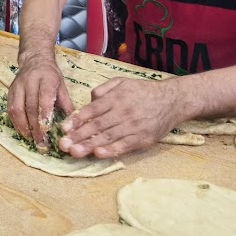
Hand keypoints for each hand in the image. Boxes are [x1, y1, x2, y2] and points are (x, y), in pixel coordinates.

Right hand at [7, 56, 73, 152]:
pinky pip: (10, 109)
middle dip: (36, 126)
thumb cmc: (51, 76)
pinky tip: (23, 131)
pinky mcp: (10, 91)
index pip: (44, 97)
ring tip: (31, 138)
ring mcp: (18, 85)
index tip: (48, 130)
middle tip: (41, 141)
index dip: (45, 114)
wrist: (35, 60)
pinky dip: (16, 122)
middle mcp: (30, 80)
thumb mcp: (62, 86)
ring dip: (24, 126)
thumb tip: (72, 124)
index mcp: (46, 78)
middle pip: (31, 106)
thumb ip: (66, 104)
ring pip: (17, 109)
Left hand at [58, 77, 183, 158]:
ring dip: (89, 146)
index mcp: (117, 97)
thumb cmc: (143, 91)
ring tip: (74, 152)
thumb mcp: (122, 82)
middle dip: (78, 136)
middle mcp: (124, 112)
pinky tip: (98, 154)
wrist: (172, 100)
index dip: (77, 120)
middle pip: (97, 125)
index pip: (93, 110)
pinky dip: (111, 151)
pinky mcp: (143, 139)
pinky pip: (124, 146)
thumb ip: (104, 89)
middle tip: (62, 144)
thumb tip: (89, 100)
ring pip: (108, 137)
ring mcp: (134, 127)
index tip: (64, 128)